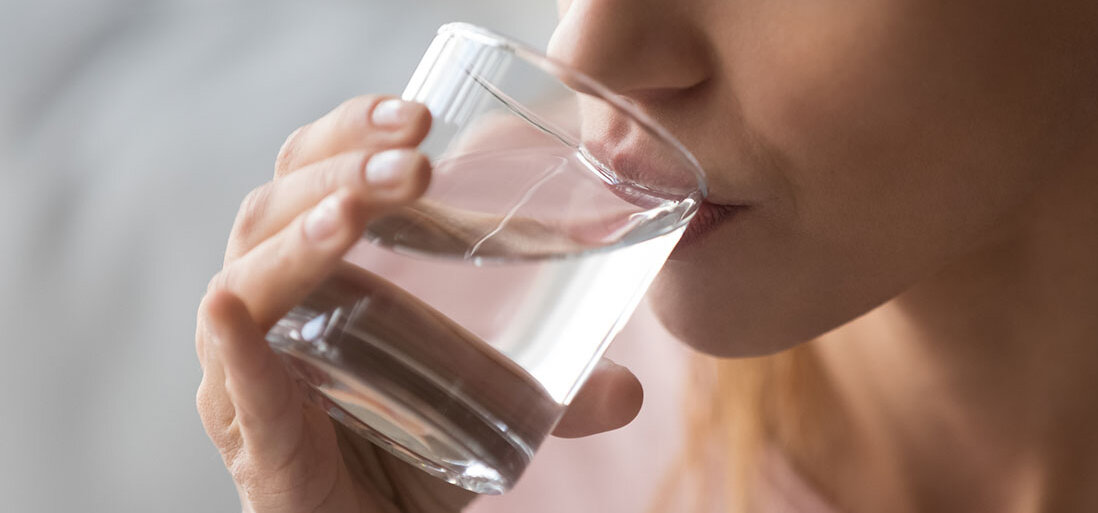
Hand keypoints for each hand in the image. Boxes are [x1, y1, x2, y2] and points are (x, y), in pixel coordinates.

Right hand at [195, 95, 643, 512]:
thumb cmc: (409, 451)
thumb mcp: (487, 404)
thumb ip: (555, 392)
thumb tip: (631, 390)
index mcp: (319, 272)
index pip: (315, 171)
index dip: (354, 132)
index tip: (421, 114)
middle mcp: (272, 308)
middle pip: (278, 206)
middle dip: (342, 169)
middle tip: (414, 157)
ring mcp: (251, 371)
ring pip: (251, 278)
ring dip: (302, 235)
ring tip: (356, 211)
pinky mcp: (255, 438)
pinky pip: (237, 385)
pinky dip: (234, 348)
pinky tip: (231, 310)